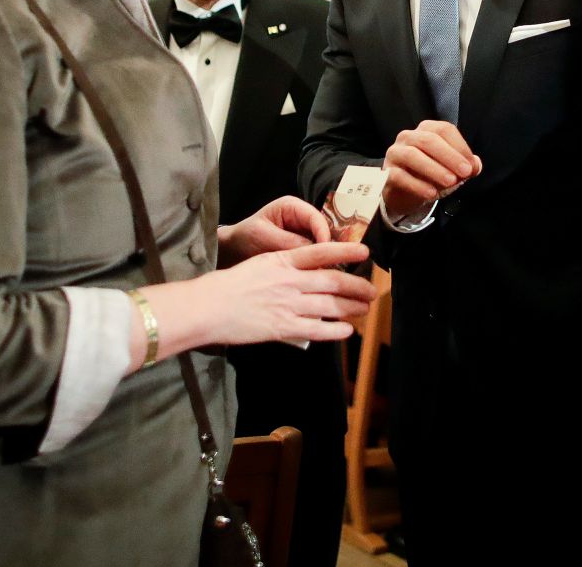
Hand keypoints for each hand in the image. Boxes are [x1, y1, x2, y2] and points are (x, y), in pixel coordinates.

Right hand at [136, 241, 375, 365]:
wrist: (209, 306)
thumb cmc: (230, 284)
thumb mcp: (260, 264)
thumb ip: (285, 267)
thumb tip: (310, 272)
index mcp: (282, 261)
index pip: (321, 252)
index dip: (346, 251)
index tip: (364, 252)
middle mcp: (289, 281)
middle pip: (333, 281)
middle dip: (357, 286)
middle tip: (372, 289)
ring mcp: (287, 305)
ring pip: (330, 305)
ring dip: (352, 307)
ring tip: (364, 308)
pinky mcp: (282, 327)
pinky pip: (316, 329)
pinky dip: (334, 330)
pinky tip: (346, 330)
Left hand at [219, 197, 331, 265]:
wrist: (232, 251)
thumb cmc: (244, 238)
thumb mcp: (264, 237)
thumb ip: (289, 243)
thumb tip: (314, 254)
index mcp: (292, 207)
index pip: (315, 217)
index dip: (323, 234)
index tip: (326, 252)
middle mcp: (302, 218)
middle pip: (324, 231)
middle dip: (328, 248)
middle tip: (331, 266)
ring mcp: (304, 234)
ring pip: (323, 245)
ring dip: (325, 258)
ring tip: (326, 274)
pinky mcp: (303, 250)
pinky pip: (316, 256)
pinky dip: (318, 265)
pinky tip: (319, 277)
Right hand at [382, 120, 481, 216]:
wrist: (404, 193)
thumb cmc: (429, 175)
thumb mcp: (450, 169)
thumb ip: (464, 166)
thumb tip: (475, 165)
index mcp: (426, 130)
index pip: (444, 130)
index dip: (460, 146)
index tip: (471, 165)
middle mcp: (408, 137)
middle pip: (428, 140)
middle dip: (450, 156)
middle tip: (465, 172)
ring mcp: (395, 153)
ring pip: (412, 155)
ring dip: (434, 168)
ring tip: (451, 182)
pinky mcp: (386, 172)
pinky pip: (400, 176)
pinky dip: (417, 185)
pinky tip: (432, 193)